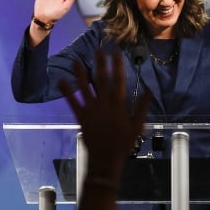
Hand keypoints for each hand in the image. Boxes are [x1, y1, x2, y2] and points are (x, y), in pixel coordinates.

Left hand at [58, 50, 150, 174]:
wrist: (106, 159)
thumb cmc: (123, 143)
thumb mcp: (137, 126)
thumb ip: (142, 108)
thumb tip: (148, 91)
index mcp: (118, 106)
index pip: (118, 81)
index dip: (117, 66)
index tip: (116, 53)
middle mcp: (104, 105)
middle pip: (101, 80)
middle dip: (100, 64)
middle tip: (98, 50)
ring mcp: (91, 110)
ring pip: (85, 88)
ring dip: (80, 74)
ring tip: (76, 61)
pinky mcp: (81, 117)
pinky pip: (72, 102)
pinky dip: (66, 92)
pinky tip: (61, 81)